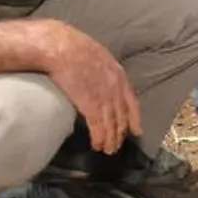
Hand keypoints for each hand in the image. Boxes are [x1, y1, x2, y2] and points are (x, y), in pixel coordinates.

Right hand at [44, 23, 140, 155]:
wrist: (61, 47)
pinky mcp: (90, 105)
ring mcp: (104, 97)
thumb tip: (99, 81)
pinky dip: (99, 138)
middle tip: (117, 145)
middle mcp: (115, 88)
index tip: (136, 131)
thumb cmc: (74, 47)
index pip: (131, 101)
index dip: (134, 118)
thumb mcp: (98, 56)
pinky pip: (98, 126)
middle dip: (120, 133)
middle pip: (121, 116)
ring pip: (112, 124)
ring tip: (108, 150)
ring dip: (110, 140)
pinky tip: (98, 145)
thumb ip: (103, 71)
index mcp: (118, 74)